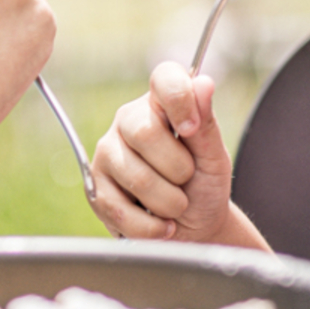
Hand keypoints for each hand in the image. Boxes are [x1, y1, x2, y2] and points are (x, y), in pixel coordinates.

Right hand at [89, 63, 231, 241]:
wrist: (194, 230)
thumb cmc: (204, 185)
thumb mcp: (214, 157)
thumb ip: (206, 122)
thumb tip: (203, 83)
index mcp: (159, 104)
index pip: (164, 78)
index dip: (180, 100)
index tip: (192, 129)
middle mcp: (127, 121)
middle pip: (145, 132)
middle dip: (178, 168)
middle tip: (187, 180)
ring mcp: (107, 153)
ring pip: (136, 177)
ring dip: (169, 203)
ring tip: (176, 205)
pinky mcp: (95, 188)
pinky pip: (120, 209)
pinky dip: (151, 226)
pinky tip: (161, 224)